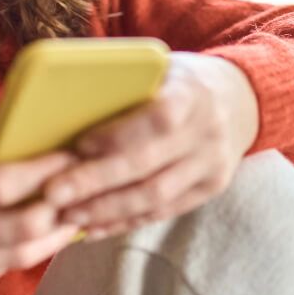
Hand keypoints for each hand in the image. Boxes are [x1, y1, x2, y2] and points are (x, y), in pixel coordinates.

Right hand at [0, 133, 81, 294]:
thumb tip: (20, 149)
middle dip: (59, 207)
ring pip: (19, 256)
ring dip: (54, 236)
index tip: (68, 155)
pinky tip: (41, 235)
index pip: (2, 184)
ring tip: (73, 215)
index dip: (42, 171)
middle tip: (81, 188)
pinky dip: (24, 251)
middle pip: (22, 228)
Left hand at [42, 52, 259, 239]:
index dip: (118, 135)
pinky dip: (125, 221)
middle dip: (96, 182)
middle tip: (53, 193)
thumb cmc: (179, 79)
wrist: (240, 99)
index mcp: (191, 94)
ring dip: (106, 210)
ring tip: (67, 214)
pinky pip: (163, 212)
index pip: (158, 119)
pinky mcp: (209, 190)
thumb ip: (125, 84)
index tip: (80, 145)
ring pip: (154, 197)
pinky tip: (93, 227)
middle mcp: (206, 133)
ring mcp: (212, 166)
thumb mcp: (160, 67)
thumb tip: (63, 104)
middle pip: (148, 166)